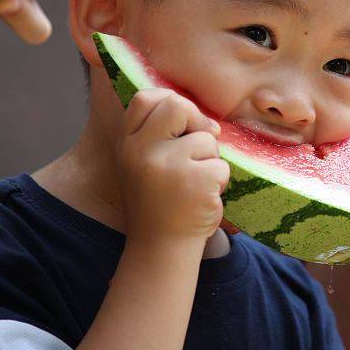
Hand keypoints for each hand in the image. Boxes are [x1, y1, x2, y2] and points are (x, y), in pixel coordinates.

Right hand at [116, 88, 229, 243]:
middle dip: (196, 121)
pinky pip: (221, 164)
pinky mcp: (197, 180)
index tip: (181, 121)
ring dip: (209, 159)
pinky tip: (201, 198)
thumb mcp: (142, 164)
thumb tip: (202, 115)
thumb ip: (157, 135)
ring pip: (206, 138)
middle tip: (200, 145)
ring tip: (194, 183)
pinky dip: (219, 181)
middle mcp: (143, 152)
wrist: (160, 249)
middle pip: (177, 106)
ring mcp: (169, 166)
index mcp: (127, 145)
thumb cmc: (158, 202)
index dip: (168, 101)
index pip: (145, 99)